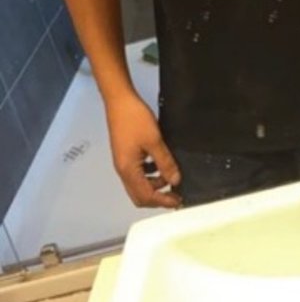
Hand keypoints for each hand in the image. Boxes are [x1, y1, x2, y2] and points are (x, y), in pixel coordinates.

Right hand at [106, 91, 181, 208]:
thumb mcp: (154, 141)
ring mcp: (123, 162)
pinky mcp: (126, 155)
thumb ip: (165, 162)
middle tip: (175, 194)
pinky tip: (160, 165)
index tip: (177, 201)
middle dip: (158, 197)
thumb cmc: (133, 118)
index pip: (146, 196)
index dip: (163, 201)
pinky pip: (138, 173)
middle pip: (139, 196)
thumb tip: (175, 180)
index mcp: (128, 170)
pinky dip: (150, 174)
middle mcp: (123, 170)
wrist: (120, 101)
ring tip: (170, 176)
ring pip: (139, 184)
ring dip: (155, 185)